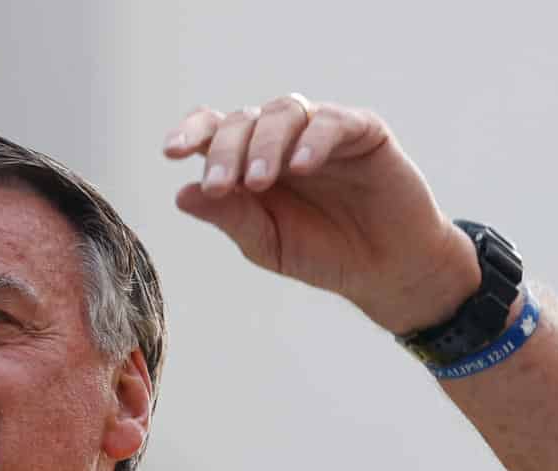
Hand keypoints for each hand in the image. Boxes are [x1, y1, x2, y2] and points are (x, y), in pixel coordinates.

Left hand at [163, 95, 480, 333]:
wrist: (386, 271)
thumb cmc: (323, 255)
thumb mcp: (268, 244)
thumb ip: (231, 218)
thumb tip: (181, 195)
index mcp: (252, 160)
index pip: (215, 129)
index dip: (193, 133)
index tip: (172, 153)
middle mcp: (283, 138)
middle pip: (244, 120)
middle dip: (226, 151)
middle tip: (219, 186)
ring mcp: (322, 131)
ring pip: (284, 113)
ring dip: (265, 144)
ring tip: (259, 182)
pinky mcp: (363, 131)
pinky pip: (334, 121)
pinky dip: (313, 140)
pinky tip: (300, 166)